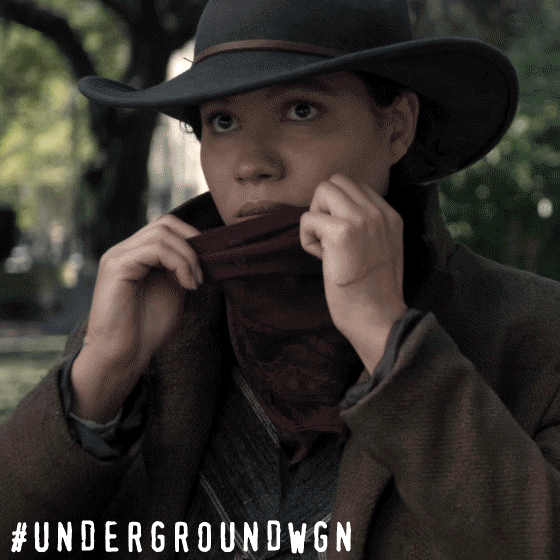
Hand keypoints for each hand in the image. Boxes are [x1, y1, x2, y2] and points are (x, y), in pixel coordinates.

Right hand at [71, 214, 202, 421]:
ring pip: (162, 234)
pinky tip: (186, 285)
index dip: (192, 239)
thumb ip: (181, 268)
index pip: (167, 227)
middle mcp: (124, 250)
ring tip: (195, 282)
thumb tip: (202, 252)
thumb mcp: (172, 290)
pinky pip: (155, 249)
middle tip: (203, 273)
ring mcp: (118, 256)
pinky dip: (178, 264)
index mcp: (136, 255)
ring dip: (188, 257)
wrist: (124, 355)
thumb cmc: (147, 329)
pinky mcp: (117, 266)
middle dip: (192, 244)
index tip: (208, 265)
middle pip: (166, 224)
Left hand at [300, 173, 406, 373]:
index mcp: (391, 216)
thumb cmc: (374, 292)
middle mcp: (379, 212)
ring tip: (324, 245)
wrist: (378, 318)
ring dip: (316, 216)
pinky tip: (321, 259)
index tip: (344, 239)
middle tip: (328, 236)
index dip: (341, 209)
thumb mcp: (384, 249)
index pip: (357, 187)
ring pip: (323, 190)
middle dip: (324, 205)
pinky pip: (308, 218)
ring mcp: (361, 220)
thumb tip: (335, 214)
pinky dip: (307, 239)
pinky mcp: (341, 233)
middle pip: (338, 181)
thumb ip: (368, 227)